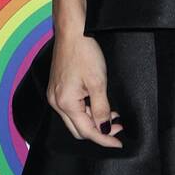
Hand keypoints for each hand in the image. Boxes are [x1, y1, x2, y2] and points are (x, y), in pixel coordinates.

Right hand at [47, 32, 123, 146]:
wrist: (72, 31)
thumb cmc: (85, 52)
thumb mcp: (98, 82)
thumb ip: (101, 108)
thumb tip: (104, 128)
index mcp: (65, 103)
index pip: (87, 131)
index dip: (104, 138)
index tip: (119, 143)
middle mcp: (56, 102)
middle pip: (78, 129)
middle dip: (99, 132)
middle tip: (119, 128)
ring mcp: (55, 95)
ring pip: (75, 119)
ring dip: (93, 121)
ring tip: (113, 116)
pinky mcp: (58, 88)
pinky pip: (72, 108)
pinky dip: (86, 111)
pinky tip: (99, 106)